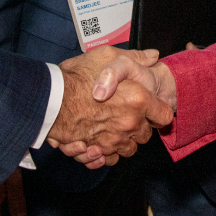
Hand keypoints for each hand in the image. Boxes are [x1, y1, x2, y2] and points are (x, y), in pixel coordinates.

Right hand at [45, 47, 171, 166]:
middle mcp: (130, 123)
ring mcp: (115, 140)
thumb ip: (135, 56)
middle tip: (124, 113)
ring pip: (129, 148)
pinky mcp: (99, 151)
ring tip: (109, 126)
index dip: (158, 111)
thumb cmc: (77, 76)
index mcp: (139, 100)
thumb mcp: (107, 56)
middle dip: (138, 126)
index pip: (164, 115)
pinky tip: (97, 140)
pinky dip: (106, 153)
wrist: (50, 98)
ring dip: (123, 140)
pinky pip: (111, 158)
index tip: (151, 108)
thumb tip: (153, 56)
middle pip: (146, 134)